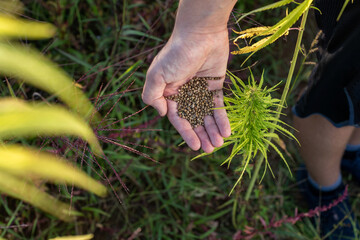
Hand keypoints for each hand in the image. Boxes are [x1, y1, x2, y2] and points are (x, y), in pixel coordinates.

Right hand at [142, 30, 230, 152]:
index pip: (178, 119)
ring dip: (213, 130)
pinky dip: (222, 117)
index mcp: (170, 93)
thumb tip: (161, 113)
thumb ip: (152, 95)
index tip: (195, 146)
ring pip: (207, 115)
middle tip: (210, 149)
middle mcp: (185, 94)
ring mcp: (201, 90)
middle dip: (202, 135)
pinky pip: (218, 104)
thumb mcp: (157, 74)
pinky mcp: (215, 85)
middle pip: (194, 120)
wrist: (201, 33)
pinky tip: (227, 130)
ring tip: (219, 144)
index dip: (187, 133)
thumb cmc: (176, 53)